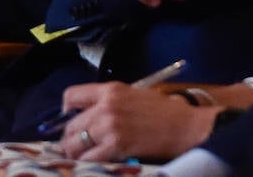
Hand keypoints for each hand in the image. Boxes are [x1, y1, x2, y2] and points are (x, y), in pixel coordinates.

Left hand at [56, 82, 219, 161]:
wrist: (185, 126)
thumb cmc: (164, 111)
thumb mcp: (134, 95)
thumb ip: (110, 102)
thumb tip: (89, 117)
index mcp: (110, 90)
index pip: (72, 96)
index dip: (67, 111)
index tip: (71, 120)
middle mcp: (106, 106)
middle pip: (71, 126)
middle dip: (71, 139)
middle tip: (77, 147)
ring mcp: (109, 126)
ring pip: (75, 144)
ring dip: (76, 154)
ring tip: (83, 158)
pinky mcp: (116, 146)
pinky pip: (89, 159)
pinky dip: (88, 163)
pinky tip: (96, 163)